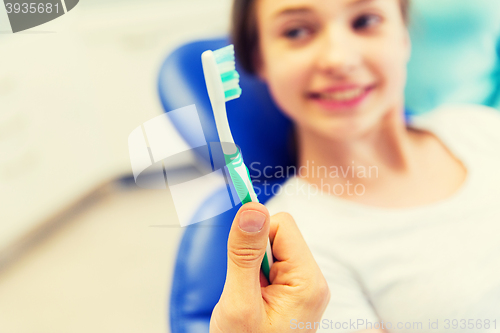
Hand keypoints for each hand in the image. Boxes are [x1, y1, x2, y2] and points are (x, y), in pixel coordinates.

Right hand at [210, 202, 330, 332]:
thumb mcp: (239, 303)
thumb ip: (244, 254)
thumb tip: (252, 206)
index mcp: (308, 281)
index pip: (281, 225)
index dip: (254, 234)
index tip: (237, 255)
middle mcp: (311, 279)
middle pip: (278, 234)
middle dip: (253, 253)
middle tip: (245, 288)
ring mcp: (304, 285)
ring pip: (272, 248)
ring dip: (252, 266)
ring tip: (248, 297)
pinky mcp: (293, 290)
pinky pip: (271, 263)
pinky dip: (255, 275)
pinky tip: (253, 298)